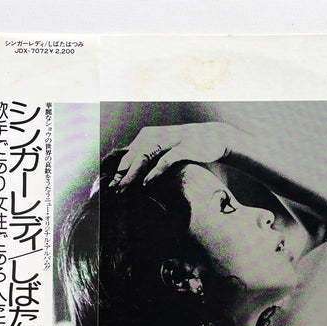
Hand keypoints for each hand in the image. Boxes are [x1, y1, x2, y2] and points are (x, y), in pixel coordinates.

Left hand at [109, 122, 244, 189]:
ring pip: (145, 156)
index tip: (110, 185)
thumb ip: (150, 155)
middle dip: (122, 174)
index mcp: (148, 135)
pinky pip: (165, 161)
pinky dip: (154, 172)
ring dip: (133, 174)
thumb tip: (133, 171)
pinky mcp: (183, 148)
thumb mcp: (166, 147)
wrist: (215, 138)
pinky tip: (146, 184)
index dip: (118, 169)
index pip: (128, 153)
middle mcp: (156, 136)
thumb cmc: (188, 146)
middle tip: (113, 189)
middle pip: (133, 155)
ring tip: (124, 187)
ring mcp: (170, 141)